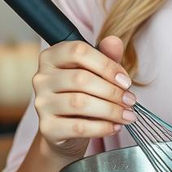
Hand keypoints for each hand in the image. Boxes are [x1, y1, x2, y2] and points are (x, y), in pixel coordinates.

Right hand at [32, 35, 137, 159]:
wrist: (67, 130)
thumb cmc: (83, 93)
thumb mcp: (97, 71)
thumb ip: (107, 55)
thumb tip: (114, 41)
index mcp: (52, 56)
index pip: (79, 51)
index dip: (107, 65)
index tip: (125, 81)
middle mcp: (42, 78)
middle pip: (81, 79)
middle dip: (112, 91)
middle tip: (130, 100)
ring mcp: (42, 103)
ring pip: (79, 103)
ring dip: (110, 110)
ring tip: (127, 115)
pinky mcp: (47, 127)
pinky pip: (78, 127)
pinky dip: (102, 127)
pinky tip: (115, 126)